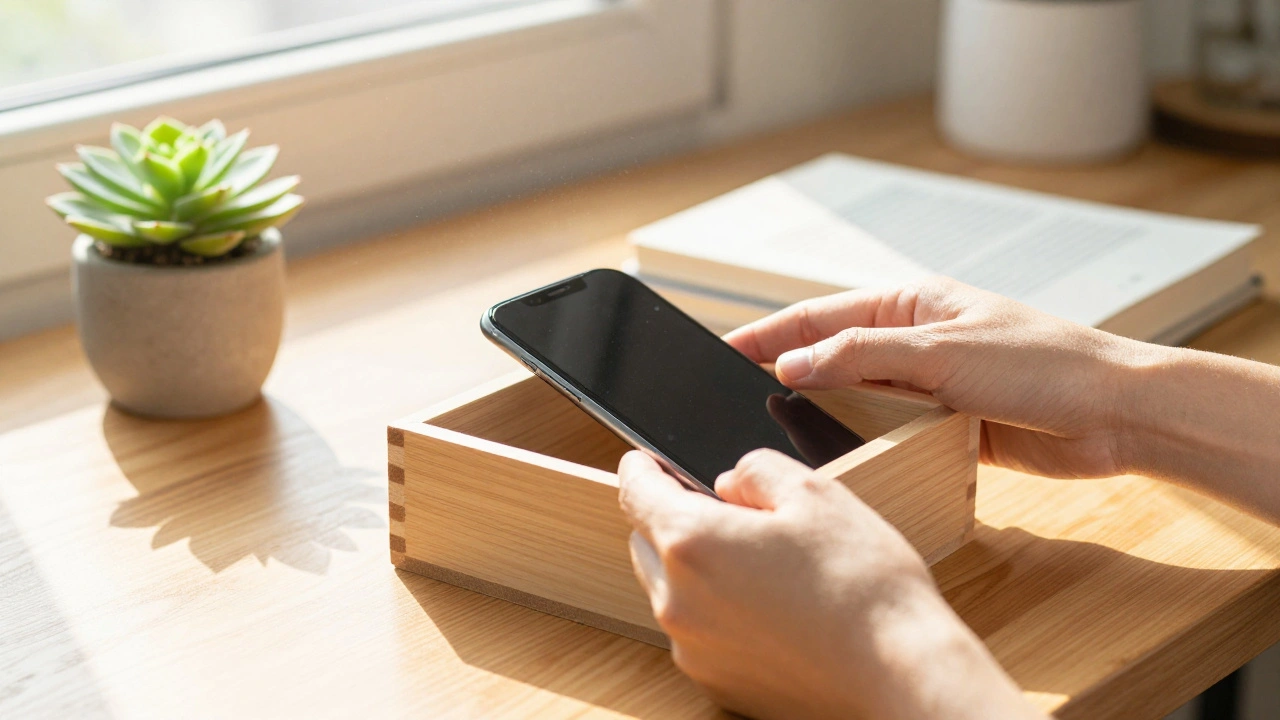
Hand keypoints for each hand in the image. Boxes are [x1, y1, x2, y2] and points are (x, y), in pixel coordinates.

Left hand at [617, 449, 1043, 719]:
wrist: (899, 671)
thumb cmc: (863, 586)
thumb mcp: (815, 493)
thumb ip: (756, 471)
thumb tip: (730, 483)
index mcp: (692, 543)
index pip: (636, 491)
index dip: (641, 467)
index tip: (646, 460)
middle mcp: (678, 601)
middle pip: (647, 542)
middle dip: (674, 519)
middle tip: (732, 514)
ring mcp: (693, 647)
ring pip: (670, 589)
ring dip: (696, 568)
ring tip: (766, 565)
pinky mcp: (715, 681)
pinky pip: (696, 630)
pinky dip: (716, 611)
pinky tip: (771, 606)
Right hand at [726, 277, 1147, 478]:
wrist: (1116, 416)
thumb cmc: (1046, 365)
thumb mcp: (942, 353)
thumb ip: (862, 357)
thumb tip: (793, 363)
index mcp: (910, 303)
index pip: (820, 314)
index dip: (768, 332)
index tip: (723, 351)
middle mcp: (913, 340)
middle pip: (830, 354)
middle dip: (783, 372)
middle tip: (729, 396)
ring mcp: (927, 384)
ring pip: (855, 397)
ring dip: (820, 410)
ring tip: (771, 430)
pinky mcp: (943, 424)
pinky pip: (886, 430)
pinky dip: (859, 440)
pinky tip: (834, 453)